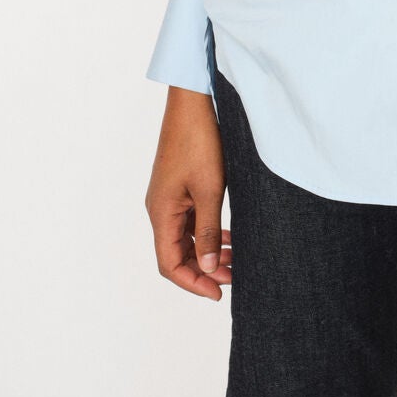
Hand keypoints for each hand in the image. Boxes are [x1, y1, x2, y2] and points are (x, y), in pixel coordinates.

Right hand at [145, 87, 230, 300]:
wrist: (194, 103)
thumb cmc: (200, 142)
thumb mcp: (209, 190)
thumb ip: (207, 232)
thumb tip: (207, 269)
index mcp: (161, 212)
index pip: (170, 264)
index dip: (193, 283)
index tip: (220, 293)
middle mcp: (160, 208)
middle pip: (176, 254)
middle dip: (204, 270)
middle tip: (235, 277)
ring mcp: (168, 198)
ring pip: (185, 238)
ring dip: (208, 252)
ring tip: (236, 259)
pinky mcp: (179, 187)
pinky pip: (190, 221)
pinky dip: (207, 233)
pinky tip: (228, 236)